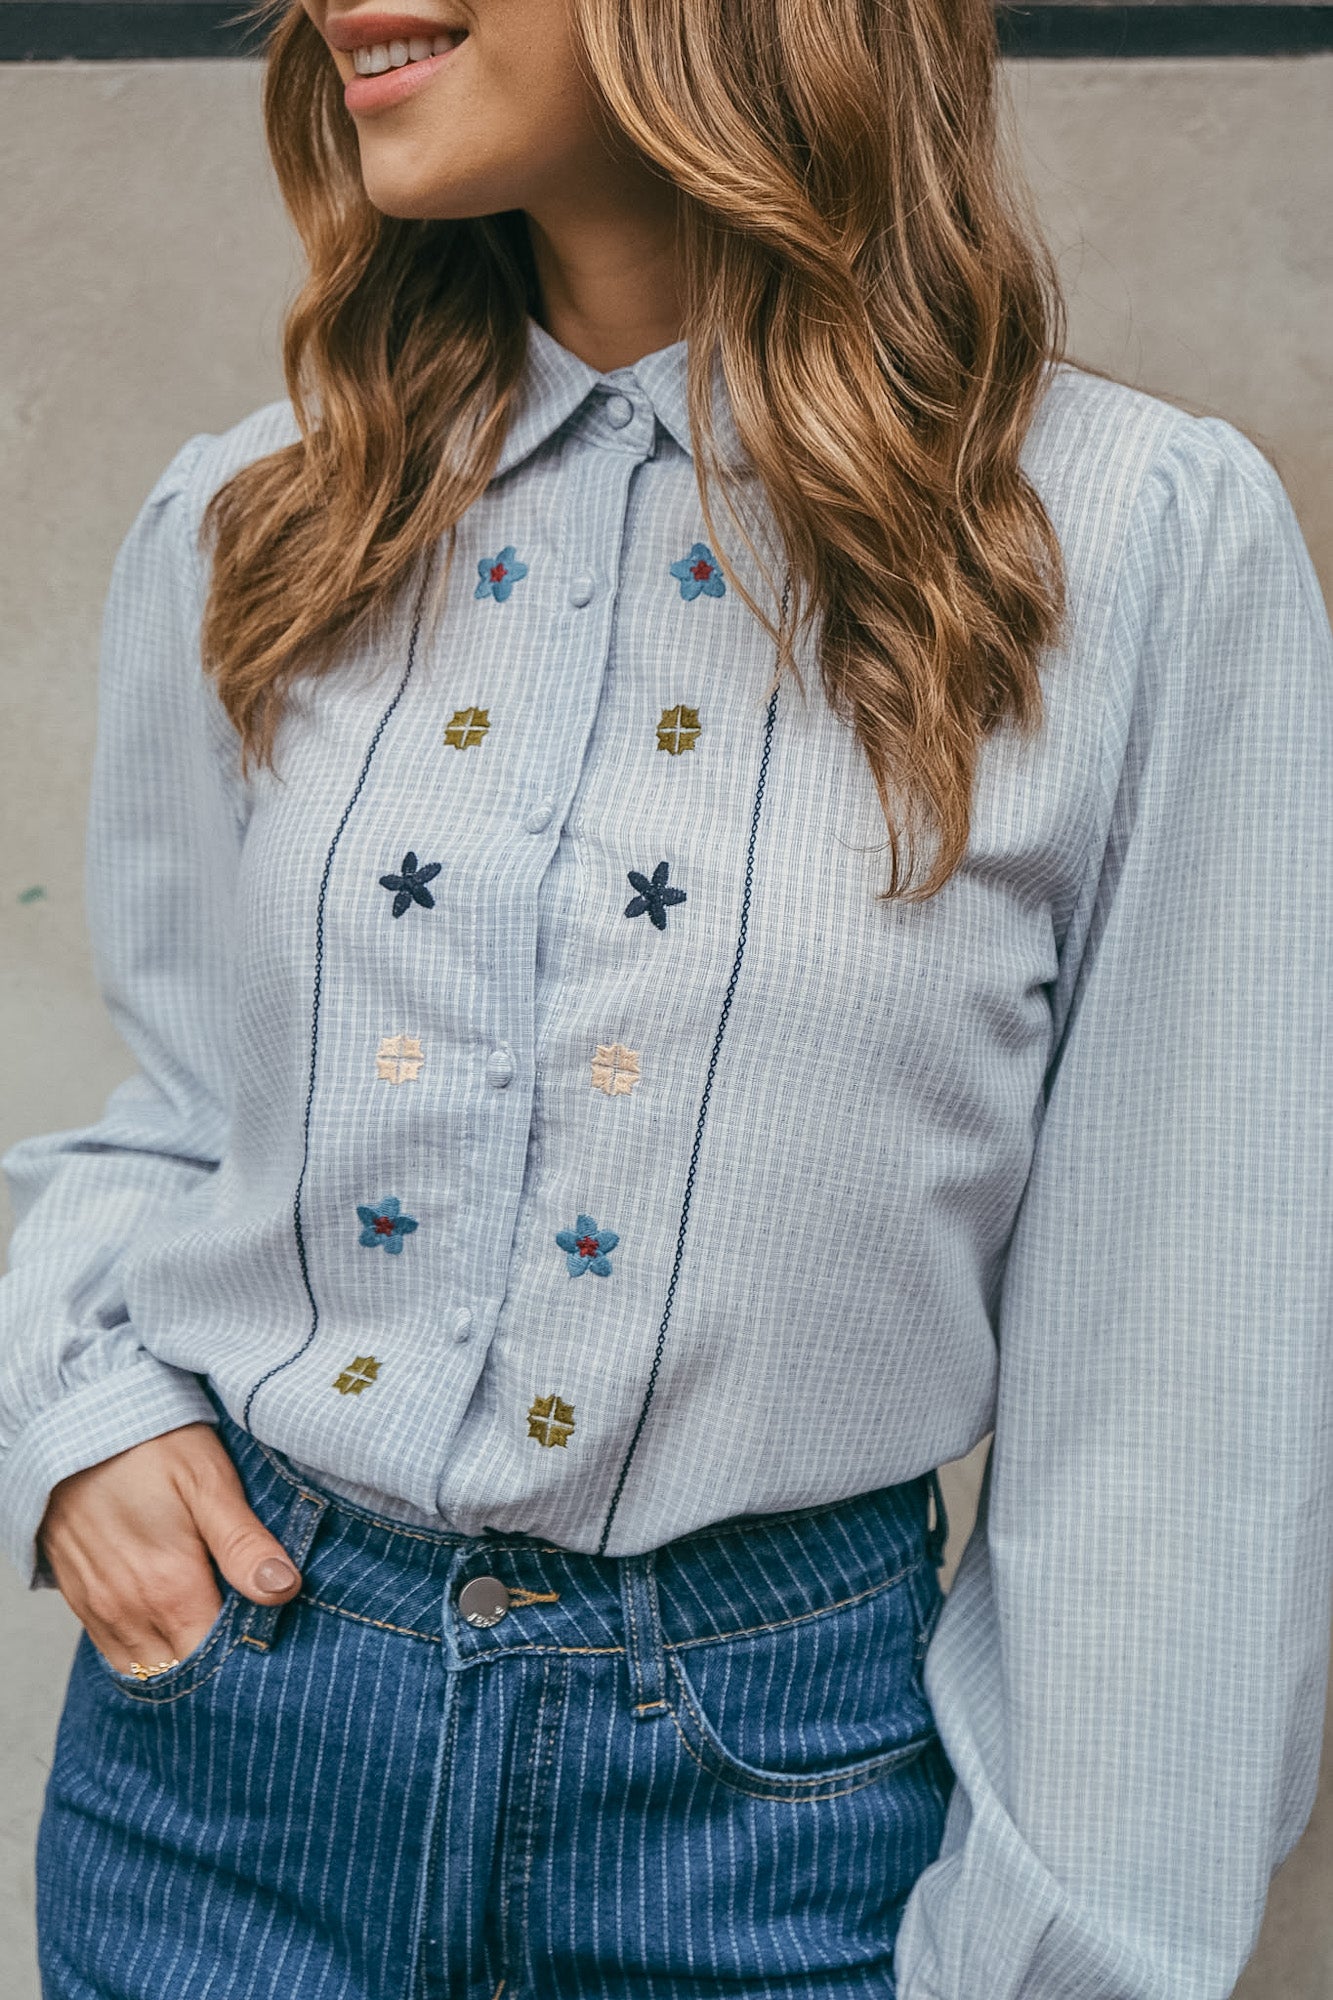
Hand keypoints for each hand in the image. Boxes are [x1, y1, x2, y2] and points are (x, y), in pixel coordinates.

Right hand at [38, 1422, 302, 1674]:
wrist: (74, 1422)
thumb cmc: (149, 1446)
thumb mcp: (207, 1481)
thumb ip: (243, 1542)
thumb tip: (284, 1589)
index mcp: (170, 1589)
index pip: (217, 1660)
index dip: (248, 1655)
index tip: (274, 1637)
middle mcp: (130, 1612)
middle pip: (182, 1671)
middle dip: (217, 1664)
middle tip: (250, 1637)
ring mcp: (101, 1610)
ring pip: (146, 1669)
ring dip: (180, 1660)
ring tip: (213, 1631)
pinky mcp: (82, 1600)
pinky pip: (116, 1652)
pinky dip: (147, 1651)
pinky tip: (172, 1624)